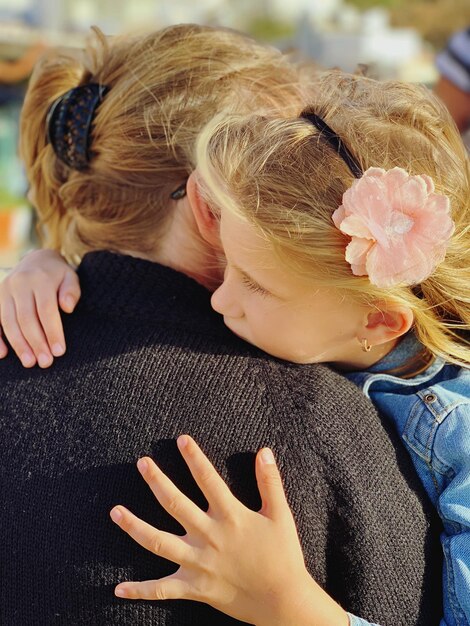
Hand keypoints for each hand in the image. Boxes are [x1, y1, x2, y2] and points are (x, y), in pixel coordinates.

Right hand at [0, 249, 79, 367]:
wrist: (36, 259)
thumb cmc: (58, 275)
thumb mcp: (70, 277)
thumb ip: (72, 291)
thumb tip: (67, 308)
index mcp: (40, 279)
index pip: (46, 310)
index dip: (52, 332)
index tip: (59, 352)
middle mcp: (19, 284)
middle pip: (26, 318)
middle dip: (36, 343)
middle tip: (45, 362)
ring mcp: (4, 290)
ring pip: (9, 322)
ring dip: (19, 345)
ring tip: (30, 363)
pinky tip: (3, 354)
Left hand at [110, 436, 347, 625]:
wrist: (283, 602)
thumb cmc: (283, 556)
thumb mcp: (280, 515)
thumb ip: (270, 482)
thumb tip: (264, 451)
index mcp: (230, 517)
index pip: (208, 480)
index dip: (194, 458)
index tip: (181, 439)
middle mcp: (209, 537)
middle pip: (175, 504)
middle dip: (157, 481)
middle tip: (142, 463)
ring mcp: (198, 563)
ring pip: (158, 543)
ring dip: (135, 527)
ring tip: (115, 512)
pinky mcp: (195, 588)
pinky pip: (162, 590)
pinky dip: (140, 591)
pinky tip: (118, 588)